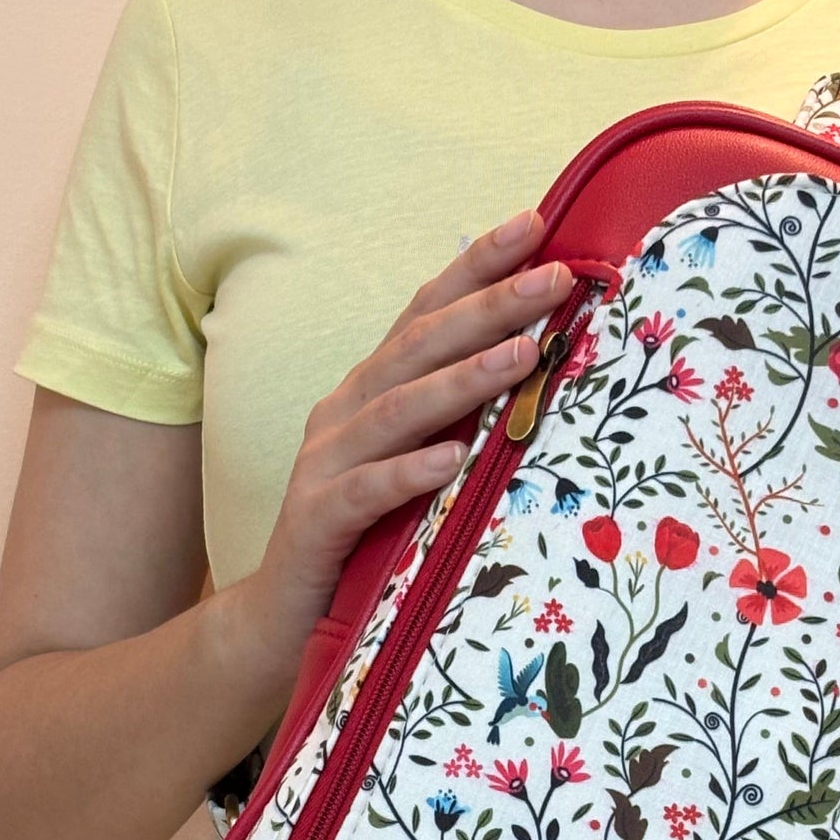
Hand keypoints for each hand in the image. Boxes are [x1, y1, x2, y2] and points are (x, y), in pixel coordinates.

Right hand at [222, 208, 569, 696]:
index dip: (478, 266)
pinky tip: (453, 460)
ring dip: (464, 379)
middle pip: (420, 346)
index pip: (428, 312)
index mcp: (373, 388)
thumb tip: (539, 363)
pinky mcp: (319, 520)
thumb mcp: (418, 461)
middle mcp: (346, 411)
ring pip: (399, 409)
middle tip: (555, 279)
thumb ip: (459, 414)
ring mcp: (327, 463)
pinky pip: (368, 491)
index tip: (537, 224)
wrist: (284, 616)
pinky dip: (410, 473)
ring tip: (524, 354)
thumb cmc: (368, 534)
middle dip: (489, 307)